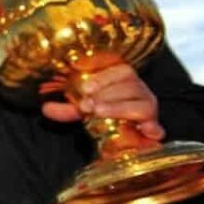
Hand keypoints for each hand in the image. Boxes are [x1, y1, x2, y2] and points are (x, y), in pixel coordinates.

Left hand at [41, 62, 164, 140]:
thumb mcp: (81, 108)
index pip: (121, 70)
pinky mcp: (153, 128)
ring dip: (119, 107)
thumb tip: (45, 108)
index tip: (85, 89)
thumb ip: (65, 108)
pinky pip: (157, 126)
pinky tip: (146, 130)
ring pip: (142, 103)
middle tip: (86, 105)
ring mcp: (148, 108)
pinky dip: (153, 128)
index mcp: (123, 79)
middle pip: (131, 85)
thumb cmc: (101, 111)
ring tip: (99, 112)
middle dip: (106, 94)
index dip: (104, 78)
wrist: (121, 134)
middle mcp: (140, 91)